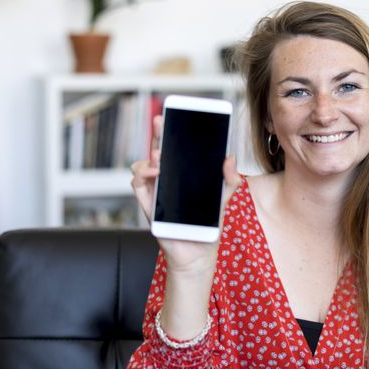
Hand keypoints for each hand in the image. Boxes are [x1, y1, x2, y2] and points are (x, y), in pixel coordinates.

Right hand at [130, 114, 241, 271]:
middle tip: (160, 121)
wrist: (199, 254)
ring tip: (160, 156)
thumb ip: (228, 179)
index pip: (173, 148)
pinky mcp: (149, 206)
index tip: (173, 115)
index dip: (170, 131)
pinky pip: (138, 187)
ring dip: (149, 158)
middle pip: (156, 151)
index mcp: (181, 175)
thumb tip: (230, 157)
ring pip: (141, 167)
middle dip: (156, 134)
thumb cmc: (208, 225)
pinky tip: (155, 173)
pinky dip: (142, 177)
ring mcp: (155, 192)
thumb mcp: (222, 198)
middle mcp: (165, 181)